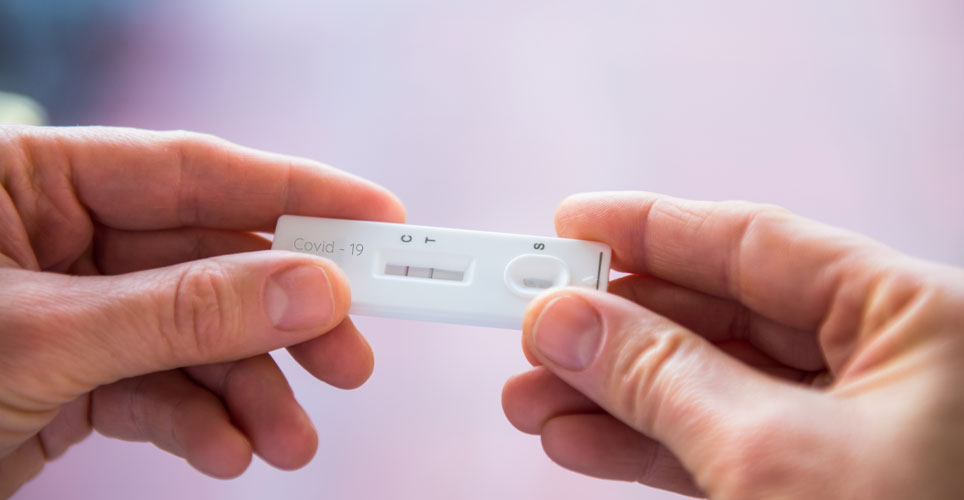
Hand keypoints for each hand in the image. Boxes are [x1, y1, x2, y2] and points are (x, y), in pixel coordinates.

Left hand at [0, 126, 404, 496]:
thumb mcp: (47, 336)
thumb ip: (182, 311)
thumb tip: (313, 290)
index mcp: (36, 182)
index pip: (193, 171)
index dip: (295, 192)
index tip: (379, 216)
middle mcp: (61, 235)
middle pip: (210, 263)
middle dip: (281, 320)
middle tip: (348, 356)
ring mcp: (74, 309)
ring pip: (194, 338)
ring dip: (248, 393)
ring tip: (287, 439)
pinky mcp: (75, 378)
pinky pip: (157, 390)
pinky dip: (197, 424)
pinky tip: (226, 451)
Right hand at [502, 192, 963, 498]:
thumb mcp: (772, 458)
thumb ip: (661, 376)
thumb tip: (569, 320)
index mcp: (918, 320)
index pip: (757, 244)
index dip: (652, 230)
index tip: (571, 226)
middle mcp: (891, 366)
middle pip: (723, 317)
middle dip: (617, 327)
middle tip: (531, 323)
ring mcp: (855, 436)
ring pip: (710, 388)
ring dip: (613, 393)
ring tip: (532, 396)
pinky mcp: (822, 492)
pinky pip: (718, 448)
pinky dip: (646, 445)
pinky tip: (580, 439)